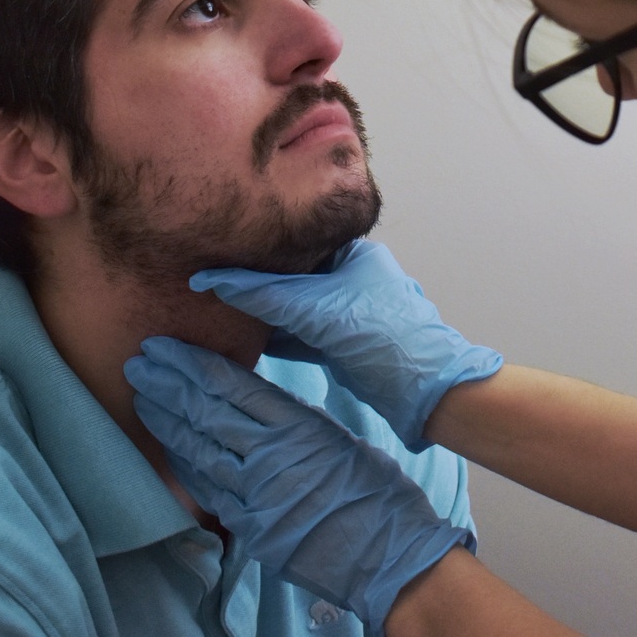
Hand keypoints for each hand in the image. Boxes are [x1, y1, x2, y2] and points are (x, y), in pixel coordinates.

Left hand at [126, 337, 472, 636]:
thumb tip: (262, 404)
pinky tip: (168, 446)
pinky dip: (185, 465)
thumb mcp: (339, 439)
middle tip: (138, 362)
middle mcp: (271, 456)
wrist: (390, 554)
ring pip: (198, 449)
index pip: (231, 384)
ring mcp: (257, 495)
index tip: (165, 347)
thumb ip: (297, 421)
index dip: (192, 362)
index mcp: (298, 425)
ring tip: (141, 396)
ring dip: (165, 420)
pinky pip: (207, 490)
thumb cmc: (377, 493)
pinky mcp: (251, 528)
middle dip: (167, 384)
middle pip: (206, 411)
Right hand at [191, 240, 502, 450]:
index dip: (260, 251)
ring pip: (296, 310)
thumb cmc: (381, 336)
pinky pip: (300, 336)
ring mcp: (348, 314)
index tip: (220, 255)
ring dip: (264, 314)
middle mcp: (352, 279)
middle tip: (214, 285)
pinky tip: (245, 339)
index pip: (298, 245)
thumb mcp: (317, 309)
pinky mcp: (342, 346)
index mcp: (355, 254)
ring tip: (220, 311)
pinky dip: (276, 337)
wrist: (424, 391)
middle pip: (295, 278)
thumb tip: (212, 280)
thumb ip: (266, 294)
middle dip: (259, 284)